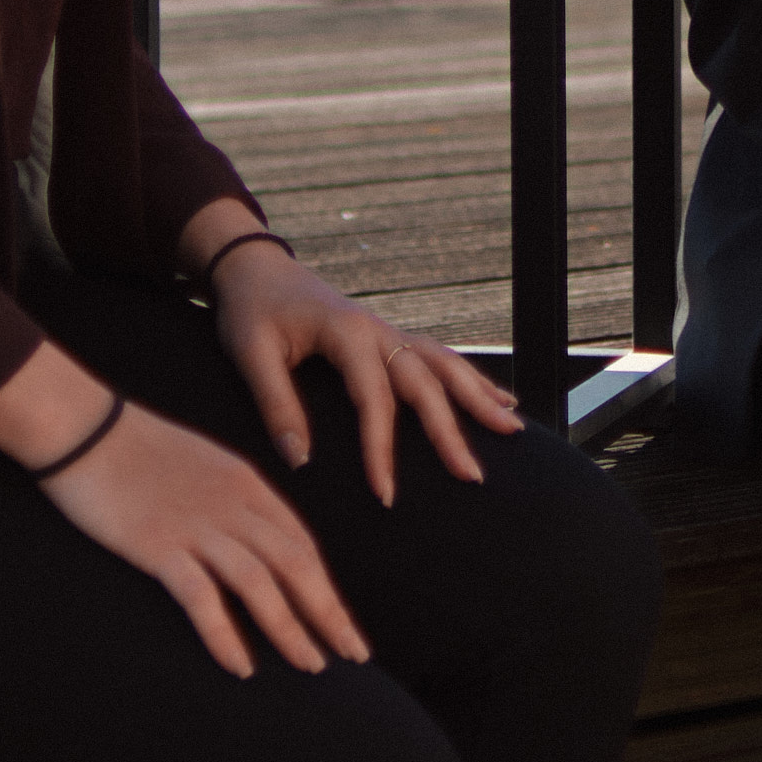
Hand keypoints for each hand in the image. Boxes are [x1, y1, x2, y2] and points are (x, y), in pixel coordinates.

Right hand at [32, 391, 370, 679]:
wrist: (82, 428)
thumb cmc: (136, 448)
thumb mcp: (202, 466)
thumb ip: (232, 501)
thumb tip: (255, 543)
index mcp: (247, 484)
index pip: (300, 543)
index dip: (326, 587)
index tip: (343, 623)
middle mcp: (232, 505)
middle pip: (295, 564)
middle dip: (329, 613)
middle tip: (353, 654)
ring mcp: (196, 526)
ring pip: (260, 584)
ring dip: (290, 628)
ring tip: (311, 665)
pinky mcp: (158, 546)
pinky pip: (202, 598)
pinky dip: (226, 635)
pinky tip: (243, 667)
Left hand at [205, 236, 522, 504]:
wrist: (256, 267)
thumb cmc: (250, 310)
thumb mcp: (249, 354)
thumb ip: (276, 405)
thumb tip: (301, 462)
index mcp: (346, 333)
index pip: (374, 398)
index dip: (382, 448)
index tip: (385, 493)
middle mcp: (378, 330)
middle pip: (426, 382)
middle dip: (451, 431)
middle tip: (471, 476)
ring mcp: (388, 331)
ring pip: (445, 364)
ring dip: (479, 397)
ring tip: (512, 429)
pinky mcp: (389, 336)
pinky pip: (439, 357)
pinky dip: (471, 379)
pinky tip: (499, 399)